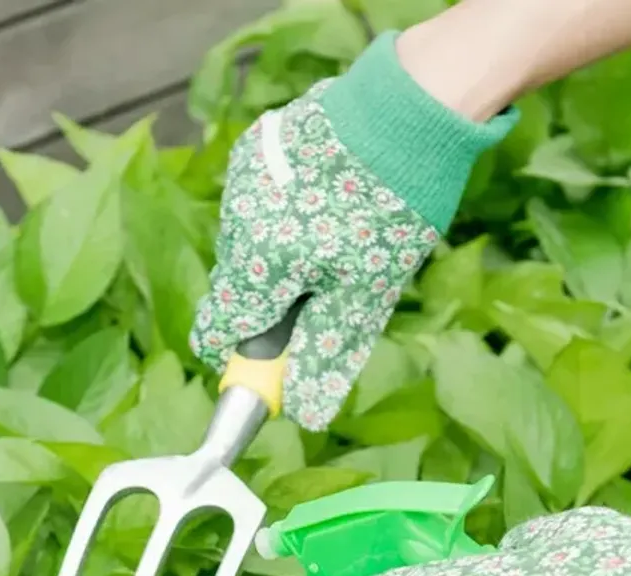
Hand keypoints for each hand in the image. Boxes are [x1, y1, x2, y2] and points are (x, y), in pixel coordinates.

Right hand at [191, 34, 515, 430]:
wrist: (412, 105)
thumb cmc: (391, 209)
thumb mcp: (365, 295)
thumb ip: (325, 355)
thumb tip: (304, 414)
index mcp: (258, 264)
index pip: (217, 332)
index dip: (241, 358)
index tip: (270, 364)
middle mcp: (237, 223)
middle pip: (237, 289)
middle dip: (273, 304)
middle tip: (327, 291)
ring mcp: (243, 181)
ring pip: (248, 246)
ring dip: (280, 258)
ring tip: (336, 237)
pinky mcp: (257, 149)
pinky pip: (258, 205)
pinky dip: (283, 217)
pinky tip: (325, 203)